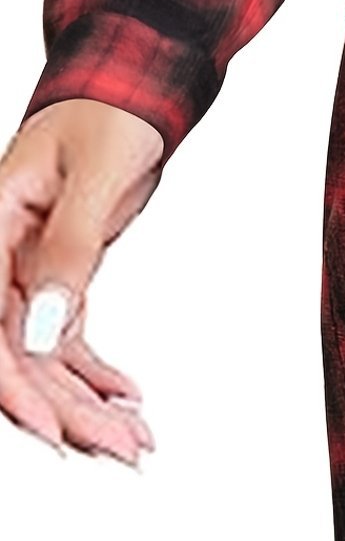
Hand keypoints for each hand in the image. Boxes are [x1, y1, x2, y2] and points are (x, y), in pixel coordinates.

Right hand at [0, 99, 164, 464]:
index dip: (13, 386)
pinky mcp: (56, 277)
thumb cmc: (108, 117)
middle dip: (65, 410)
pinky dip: (94, 372)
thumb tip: (44, 328)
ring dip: (84, 402)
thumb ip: (69, 249)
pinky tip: (128, 399)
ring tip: (135, 440)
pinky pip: (66, 338)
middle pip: (17, 352)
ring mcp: (24, 272)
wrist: (128, 90)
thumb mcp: (96, 176)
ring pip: (44, 355)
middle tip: (122, 450)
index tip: (50, 433)